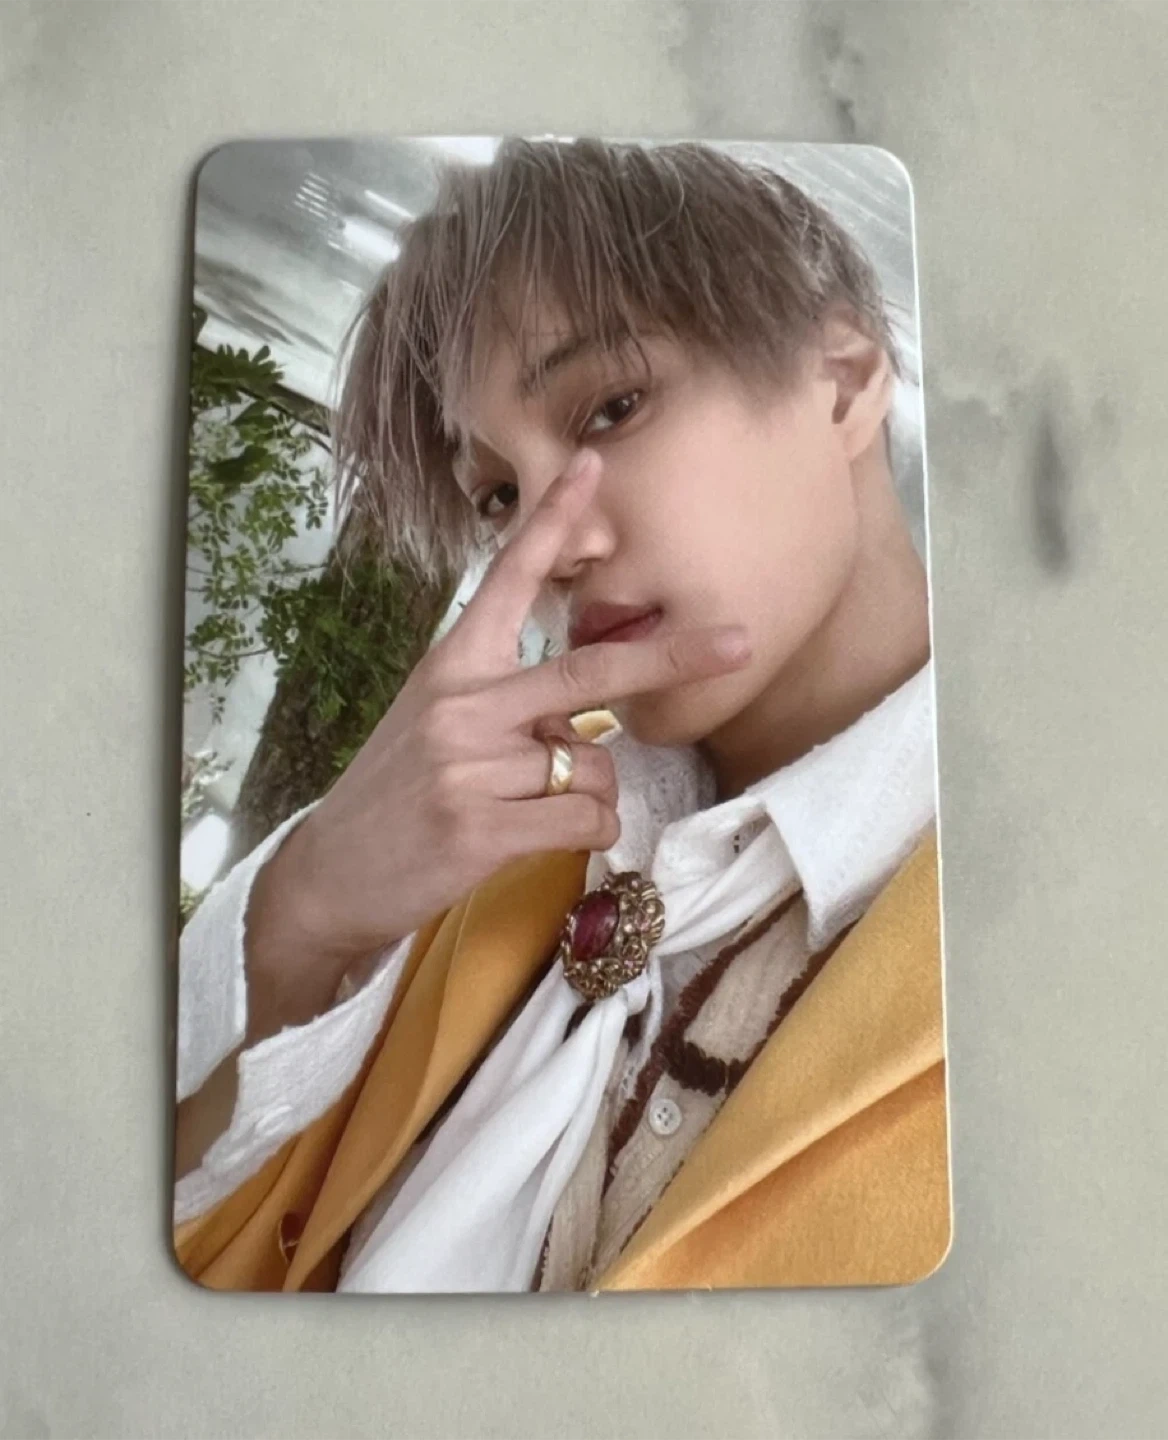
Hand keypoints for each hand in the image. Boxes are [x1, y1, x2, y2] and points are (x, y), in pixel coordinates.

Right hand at [244, 448, 751, 1032]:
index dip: (553, 521)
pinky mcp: (481, 828)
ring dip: (588, 791)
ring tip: (532, 807)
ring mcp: (470, 766)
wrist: (333, 872)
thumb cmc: (397, 792)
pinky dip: (589, 831)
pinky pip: (585, 819)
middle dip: (672, 655)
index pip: (508, 578)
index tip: (592, 464)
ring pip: (595, 767)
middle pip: (589, 671)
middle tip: (738, 642)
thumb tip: (587, 721)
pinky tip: (540, 836)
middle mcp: (462, 703)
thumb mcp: (434, 722)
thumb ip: (505, 701)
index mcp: (452, 664)